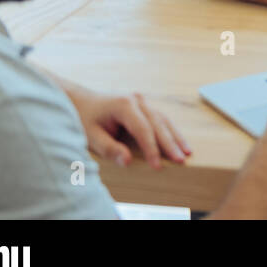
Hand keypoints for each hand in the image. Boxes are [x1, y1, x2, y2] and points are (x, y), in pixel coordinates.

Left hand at [67, 88, 190, 169]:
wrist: (79, 100)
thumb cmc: (83, 118)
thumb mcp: (90, 135)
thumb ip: (109, 148)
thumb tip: (128, 161)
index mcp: (124, 105)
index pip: (143, 129)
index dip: (152, 149)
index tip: (158, 166)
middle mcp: (137, 100)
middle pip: (158, 124)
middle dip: (170, 143)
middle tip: (181, 160)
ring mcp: (142, 101)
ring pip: (163, 120)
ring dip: (175, 137)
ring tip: (186, 153)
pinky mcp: (144, 107)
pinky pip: (160, 119)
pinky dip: (170, 131)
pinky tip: (179, 143)